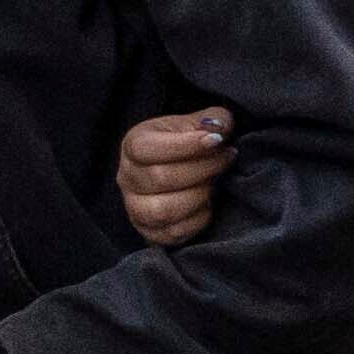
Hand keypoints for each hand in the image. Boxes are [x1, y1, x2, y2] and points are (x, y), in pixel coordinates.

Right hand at [112, 106, 235, 248]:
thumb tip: (218, 128)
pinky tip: (208, 203)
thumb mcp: (197, 125)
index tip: (216, 141)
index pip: (147, 148)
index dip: (185, 145)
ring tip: (215, 183)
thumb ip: (213, 120)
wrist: (181, 173)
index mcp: (133, 145)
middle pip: (160, 178)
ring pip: (163, 210)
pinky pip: (174, 233)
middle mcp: (127, 177)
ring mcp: (135, 208)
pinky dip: (198, 219)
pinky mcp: (150, 232)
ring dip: (199, 196)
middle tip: (226, 158)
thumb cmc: (188, 146)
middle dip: (202, 168)